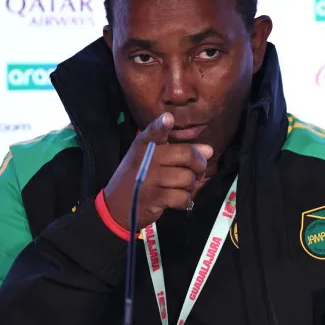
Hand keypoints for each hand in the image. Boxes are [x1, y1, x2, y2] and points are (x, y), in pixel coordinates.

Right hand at [103, 113, 212, 230]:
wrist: (116, 206)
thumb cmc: (137, 178)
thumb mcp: (149, 159)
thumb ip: (179, 152)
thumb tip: (209, 150)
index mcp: (143, 146)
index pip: (153, 132)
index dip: (162, 125)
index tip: (168, 118)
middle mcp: (147, 159)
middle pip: (186, 155)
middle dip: (199, 164)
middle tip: (198, 171)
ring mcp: (151, 179)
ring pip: (188, 178)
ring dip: (190, 186)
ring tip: (181, 187)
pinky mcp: (156, 198)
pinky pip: (183, 197)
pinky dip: (184, 201)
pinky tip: (176, 200)